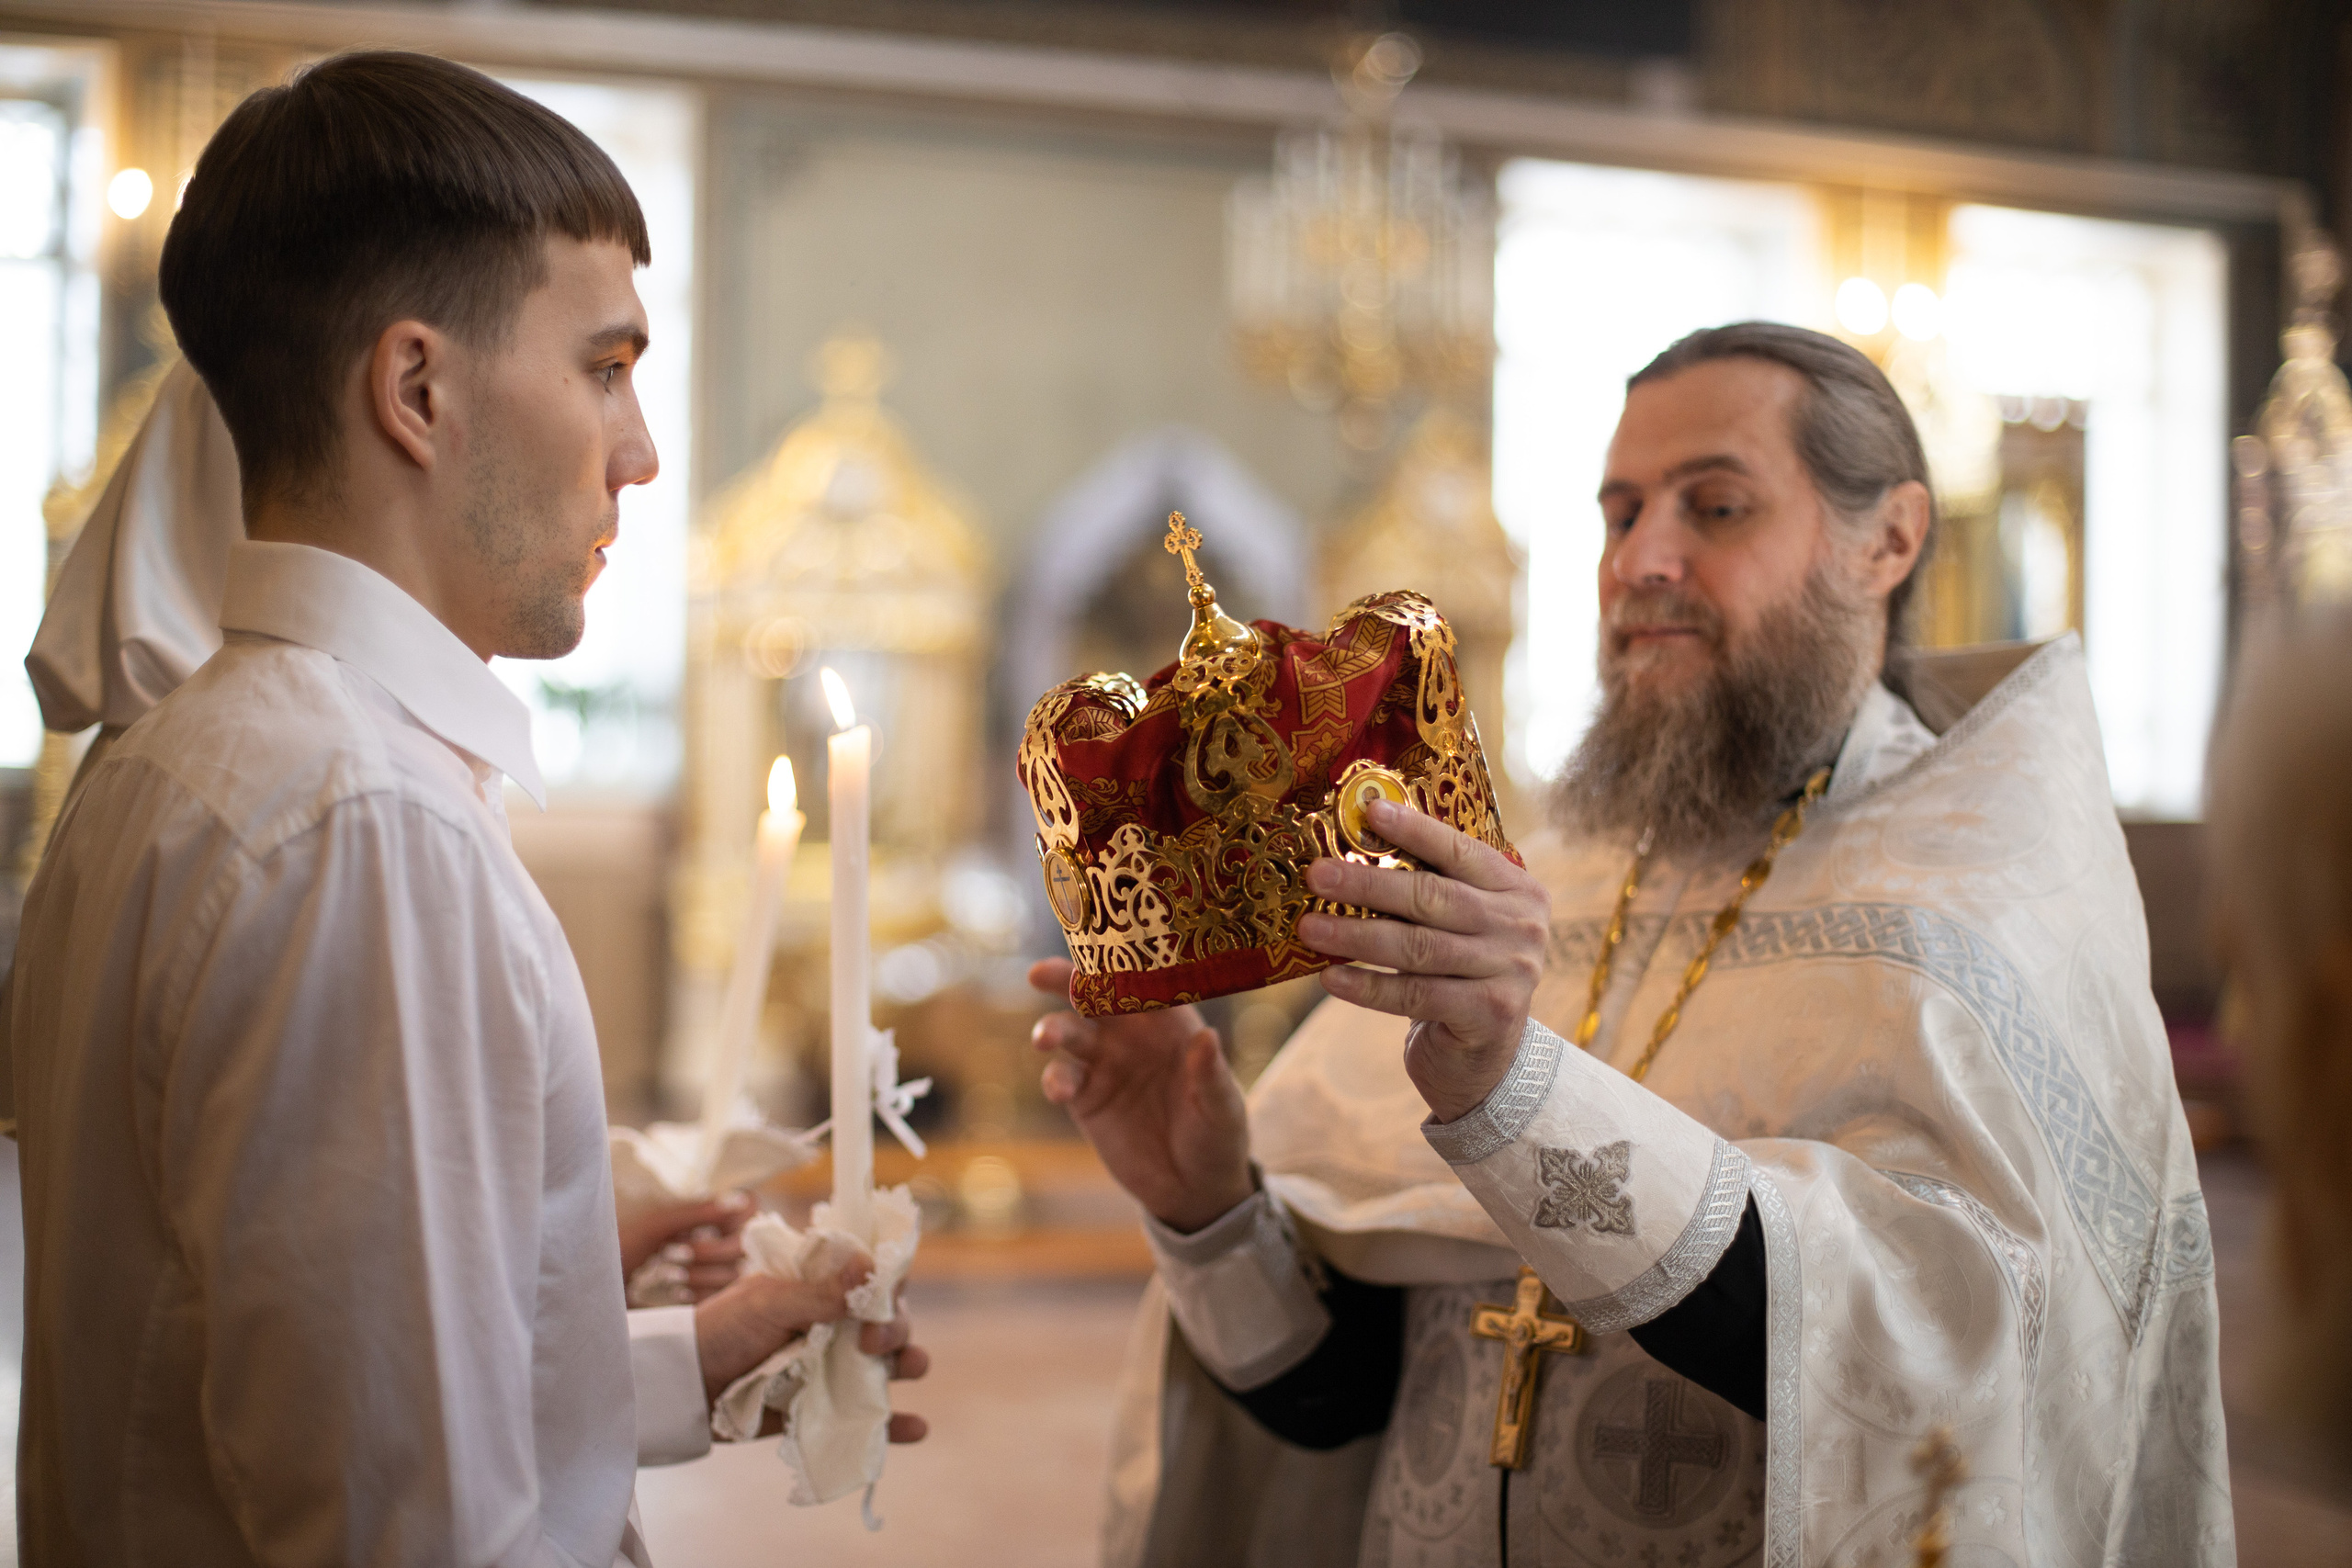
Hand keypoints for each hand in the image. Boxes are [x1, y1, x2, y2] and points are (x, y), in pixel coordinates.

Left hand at [618, 1190, 753, 1299]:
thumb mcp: (657, 1225)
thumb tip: (739, 1199)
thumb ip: (698, 1212)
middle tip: (674, 1253)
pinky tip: (676, 1294)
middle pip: (747, 1244)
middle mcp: (720, 1239)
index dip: (737, 1219)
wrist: (596, 1289)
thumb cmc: (622, 1246)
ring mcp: (717, 1270)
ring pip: (737, 1273)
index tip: (706, 1228)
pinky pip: (723, 1298)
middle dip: (711, 1252)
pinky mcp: (710, 1298)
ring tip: (668, 1274)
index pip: (750, 1209)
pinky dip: (700, 1295)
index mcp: (710, 1214)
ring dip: (702, 1274)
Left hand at [692, 1261, 930, 1442]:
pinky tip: (915, 1427)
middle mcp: (837, 1325)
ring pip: (889, 1364)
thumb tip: (870, 1264)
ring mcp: (835, 1368)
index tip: (882, 1300)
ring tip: (909, 1370)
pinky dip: (897, 1423)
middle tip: (874, 1343)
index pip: (875, 1278)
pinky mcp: (827, 1409)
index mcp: (822, 1288)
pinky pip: (869, 1416)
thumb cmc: (721, 1329)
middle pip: (890, 1320)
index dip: (890, 1286)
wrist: (685, 1386)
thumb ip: (819, 1291)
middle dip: (896, 1328)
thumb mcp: (767, 1302)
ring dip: (908, 1363)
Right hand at [1029, 958, 1253, 1233]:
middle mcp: (1133, 1033)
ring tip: (1045, 1038)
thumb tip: (1207, 1037)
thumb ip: (1212, 1075)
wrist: (1194, 1188)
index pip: (1144, 981)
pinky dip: (1056, 1079)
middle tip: (1041, 974)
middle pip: (1095, 996)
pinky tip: (1061, 1089)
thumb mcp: (1223, 1109)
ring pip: (1071, 1032)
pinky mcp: (1085, 1098)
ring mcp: (1105, 1063)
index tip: (1103, 952)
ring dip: (1054, 1029)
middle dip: (1067, 980)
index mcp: (1171, 1021)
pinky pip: (1062, 1079)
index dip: (1123, 963)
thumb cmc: (1218, 1135)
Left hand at [1296, 797, 1549, 1123]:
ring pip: (1418, 947)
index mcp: (1516, 888)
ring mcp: (1511, 971)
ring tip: (1310, 929)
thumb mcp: (1459, 925)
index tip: (1367, 812)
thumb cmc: (1458, 975)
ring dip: (1356, 937)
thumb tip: (1350, 852)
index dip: (1413, 831)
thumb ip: (1428, 890)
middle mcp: (1521, 925)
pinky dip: (1368, 986)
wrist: (1488, 1059)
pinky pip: (1415, 994)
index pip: (1459, 851)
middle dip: (1367, 885)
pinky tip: (1331, 978)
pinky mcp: (1490, 1013)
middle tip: (1316, 876)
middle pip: (1433, 898)